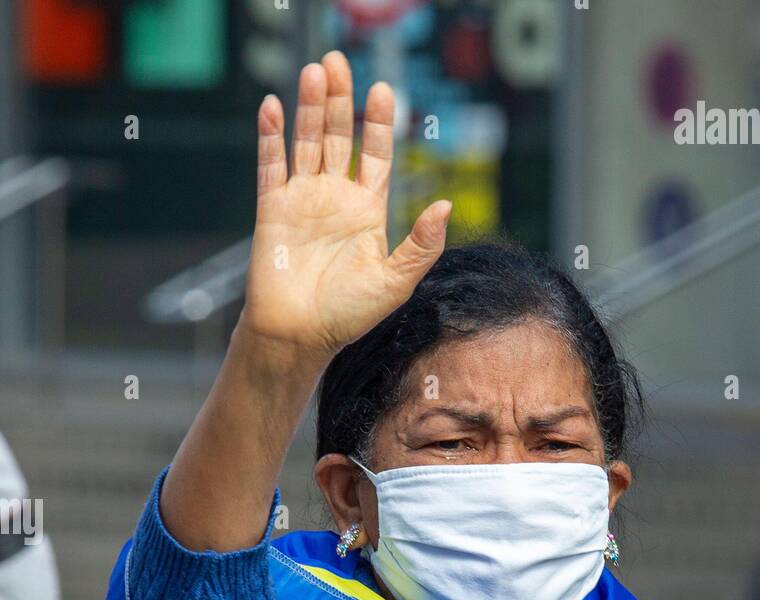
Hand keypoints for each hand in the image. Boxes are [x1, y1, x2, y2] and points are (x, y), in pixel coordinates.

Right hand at [244, 50, 450, 359]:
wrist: (300, 336)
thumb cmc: (348, 315)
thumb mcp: (396, 282)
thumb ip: (421, 245)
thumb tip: (446, 205)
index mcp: (367, 210)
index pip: (374, 154)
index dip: (378, 122)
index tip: (384, 90)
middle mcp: (335, 197)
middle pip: (339, 136)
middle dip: (340, 99)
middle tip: (339, 61)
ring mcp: (302, 199)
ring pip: (307, 141)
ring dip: (310, 106)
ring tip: (315, 71)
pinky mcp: (272, 208)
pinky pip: (271, 164)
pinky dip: (270, 135)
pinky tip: (273, 106)